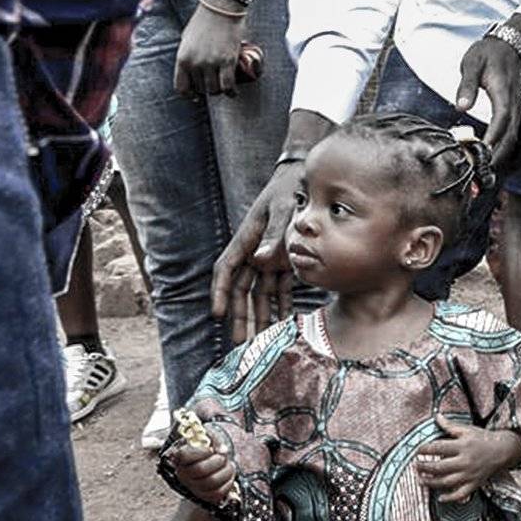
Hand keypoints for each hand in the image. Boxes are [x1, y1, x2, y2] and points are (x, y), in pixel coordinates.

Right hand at [169, 435, 236, 504]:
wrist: (207, 463)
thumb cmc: (207, 449)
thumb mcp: (208, 438)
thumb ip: (214, 440)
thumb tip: (222, 450)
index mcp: (180, 457)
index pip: (184, 455)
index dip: (201, 451)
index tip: (210, 449)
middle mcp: (183, 474)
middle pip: (200, 469)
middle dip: (218, 460)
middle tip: (222, 457)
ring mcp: (193, 487)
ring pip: (212, 481)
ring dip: (226, 470)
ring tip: (227, 465)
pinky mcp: (204, 496)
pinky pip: (218, 493)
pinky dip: (228, 482)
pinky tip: (226, 474)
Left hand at [175, 1, 246, 96]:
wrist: (221, 7)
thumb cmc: (204, 20)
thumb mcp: (187, 40)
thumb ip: (188, 56)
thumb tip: (191, 70)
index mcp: (182, 58)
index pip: (181, 88)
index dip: (189, 95)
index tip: (196, 95)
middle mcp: (195, 63)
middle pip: (201, 89)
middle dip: (207, 89)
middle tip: (214, 84)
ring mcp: (211, 63)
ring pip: (214, 90)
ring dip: (219, 90)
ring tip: (224, 86)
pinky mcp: (228, 61)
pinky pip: (228, 85)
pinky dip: (231, 92)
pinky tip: (233, 92)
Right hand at [211, 159, 302, 342]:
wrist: (303, 179)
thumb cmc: (289, 189)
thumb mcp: (284, 208)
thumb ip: (275, 233)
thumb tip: (261, 259)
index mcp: (245, 239)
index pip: (225, 270)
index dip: (219, 292)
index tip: (217, 313)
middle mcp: (253, 252)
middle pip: (241, 289)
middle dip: (240, 315)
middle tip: (240, 342)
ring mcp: (268, 258)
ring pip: (259, 293)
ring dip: (260, 315)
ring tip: (260, 341)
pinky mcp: (284, 260)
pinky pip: (279, 287)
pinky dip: (281, 304)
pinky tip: (282, 324)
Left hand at [416, 416, 520, 502]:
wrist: (503, 450)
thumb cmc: (483, 438)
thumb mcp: (467, 429)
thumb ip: (450, 426)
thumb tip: (436, 416)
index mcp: (462, 446)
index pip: (438, 448)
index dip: (425, 449)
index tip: (417, 450)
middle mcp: (465, 461)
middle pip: (440, 467)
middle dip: (424, 467)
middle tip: (415, 465)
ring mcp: (470, 474)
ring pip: (447, 482)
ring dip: (431, 483)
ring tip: (421, 480)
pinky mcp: (474, 484)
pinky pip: (461, 494)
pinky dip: (450, 498)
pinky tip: (440, 498)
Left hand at [456, 36, 520, 163]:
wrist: (509, 45)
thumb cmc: (490, 53)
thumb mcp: (472, 64)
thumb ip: (467, 85)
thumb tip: (462, 105)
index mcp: (503, 94)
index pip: (501, 121)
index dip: (493, 139)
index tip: (482, 153)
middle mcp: (513, 104)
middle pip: (510, 136)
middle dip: (497, 155)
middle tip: (481, 171)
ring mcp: (516, 108)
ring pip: (512, 137)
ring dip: (500, 154)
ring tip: (484, 168)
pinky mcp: (514, 110)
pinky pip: (511, 132)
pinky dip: (502, 146)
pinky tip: (491, 153)